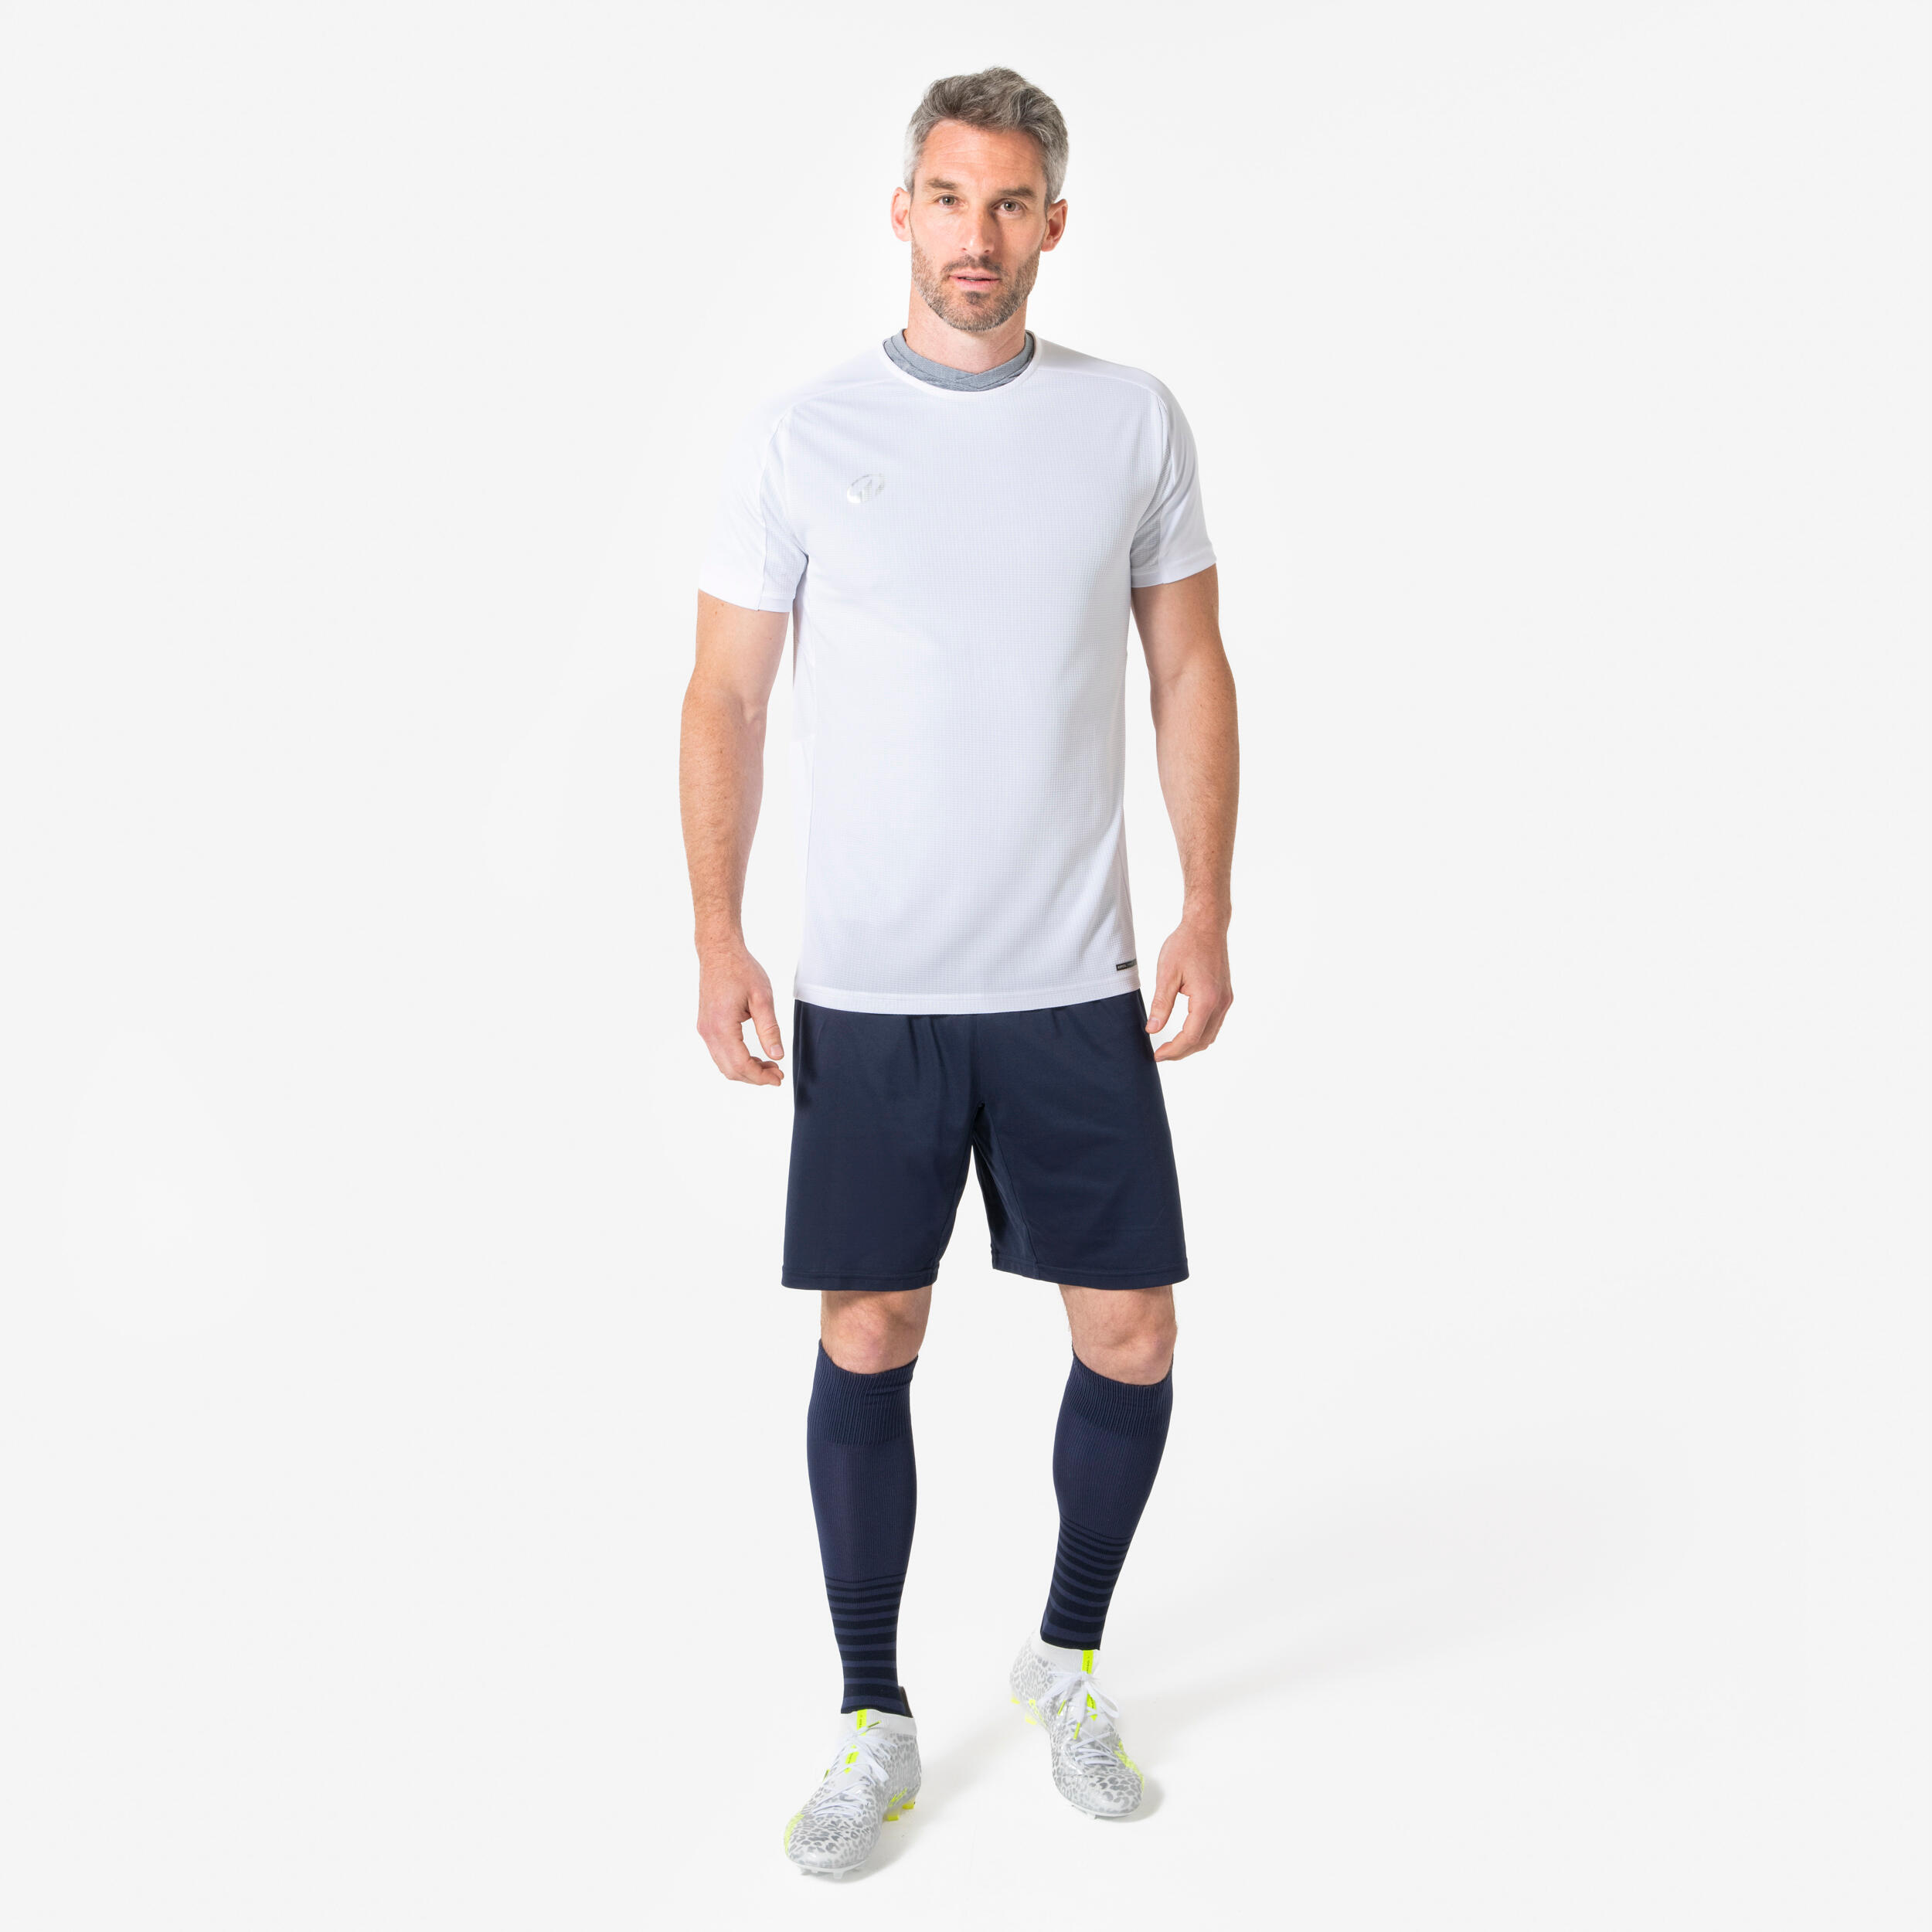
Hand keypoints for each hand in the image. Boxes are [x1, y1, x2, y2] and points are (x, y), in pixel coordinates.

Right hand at [696, 942, 784, 1084]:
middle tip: (777, 1075)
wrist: (719, 952)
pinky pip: (720, 1053)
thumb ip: (769, 1029)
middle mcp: (709, 1031)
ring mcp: (705, 1029)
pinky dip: (737, 1061)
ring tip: (769, 1066)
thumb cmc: (740, 969)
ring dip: (746, 1070)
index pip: (740, 1064)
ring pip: (723, 1064)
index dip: (760, 1077)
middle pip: (730, 1070)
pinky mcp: (706, 1026)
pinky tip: (754, 1056)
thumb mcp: (762, 997)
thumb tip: (777, 1056)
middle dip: (755, 1077)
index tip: (778, 1079)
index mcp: (722, 1025)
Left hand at [1144, 916, 1232, 1061]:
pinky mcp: (1226, 995)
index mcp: (1206, 999)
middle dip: (1182, 1052)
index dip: (1173, 1050)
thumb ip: (1161, 1004)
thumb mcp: (1167, 974)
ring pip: (1211, 1034)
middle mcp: (1221, 1002)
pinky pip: (1215, 1023)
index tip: (1157, 1055)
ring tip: (1171, 1046)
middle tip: (1161, 1054)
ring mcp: (1226, 999)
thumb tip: (1153, 1029)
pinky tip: (1186, 1031)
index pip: (1190, 1037)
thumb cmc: (1186, 944)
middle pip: (1203, 1041)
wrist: (1207, 926)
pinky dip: (1201, 1032)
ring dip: (1192, 1044)